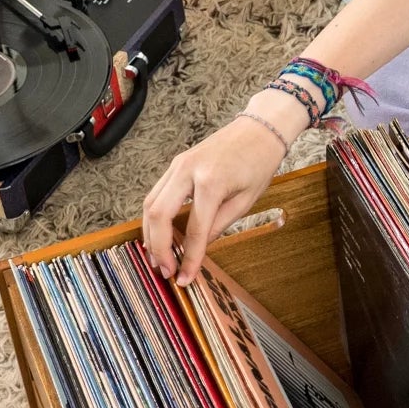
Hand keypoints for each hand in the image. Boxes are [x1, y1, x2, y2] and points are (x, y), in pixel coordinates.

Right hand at [141, 114, 288, 284]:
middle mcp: (188, 170)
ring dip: (150, 234)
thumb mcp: (246, 200)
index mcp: (211, 181)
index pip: (194, 230)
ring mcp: (178, 164)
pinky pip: (156, 194)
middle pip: (158, 214)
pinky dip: (155, 217)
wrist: (259, 129)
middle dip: (158, 247)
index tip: (185, 278)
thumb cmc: (259, 162)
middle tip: (166, 270)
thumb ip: (219, 226)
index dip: (188, 258)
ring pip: (150, 204)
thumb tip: (198, 249)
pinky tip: (160, 234)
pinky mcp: (176, 164)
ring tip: (159, 258)